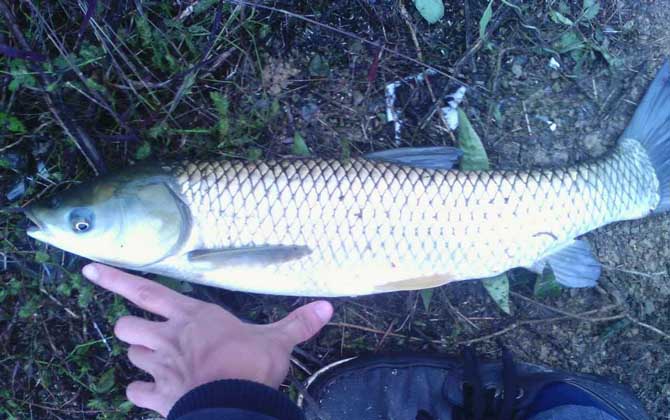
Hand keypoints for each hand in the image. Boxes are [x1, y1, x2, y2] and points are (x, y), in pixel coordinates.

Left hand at [82, 263, 332, 416]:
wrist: (234, 403)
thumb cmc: (250, 363)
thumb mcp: (278, 340)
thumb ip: (299, 323)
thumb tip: (329, 306)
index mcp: (192, 315)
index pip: (145, 291)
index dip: (114, 279)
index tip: (87, 269)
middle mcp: (169, 337)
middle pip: (127, 325)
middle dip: (133, 328)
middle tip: (150, 334)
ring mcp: (160, 368)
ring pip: (131, 355)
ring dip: (140, 357)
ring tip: (157, 363)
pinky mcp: (158, 397)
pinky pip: (136, 393)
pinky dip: (142, 394)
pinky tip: (153, 395)